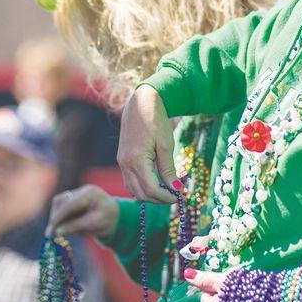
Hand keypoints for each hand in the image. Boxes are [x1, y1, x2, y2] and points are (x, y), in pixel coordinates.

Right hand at [47, 186, 119, 239]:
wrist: (116, 217)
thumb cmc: (108, 219)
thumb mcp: (94, 224)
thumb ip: (75, 226)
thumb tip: (57, 231)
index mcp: (89, 193)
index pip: (68, 204)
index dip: (58, 217)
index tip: (51, 231)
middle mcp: (81, 191)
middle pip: (60, 202)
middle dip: (56, 218)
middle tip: (52, 234)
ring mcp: (76, 194)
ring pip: (59, 204)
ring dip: (58, 218)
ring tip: (64, 231)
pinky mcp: (73, 200)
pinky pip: (62, 209)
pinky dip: (62, 219)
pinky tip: (68, 227)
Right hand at [117, 85, 178, 203]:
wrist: (141, 102)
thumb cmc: (156, 120)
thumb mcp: (166, 144)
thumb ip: (168, 169)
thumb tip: (175, 189)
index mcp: (136, 159)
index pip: (150, 189)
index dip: (166, 197)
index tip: (180, 196)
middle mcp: (125, 164)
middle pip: (141, 194)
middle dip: (159, 199)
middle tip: (175, 196)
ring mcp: (121, 162)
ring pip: (133, 190)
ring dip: (150, 195)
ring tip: (167, 190)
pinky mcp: (122, 159)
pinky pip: (130, 181)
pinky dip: (142, 187)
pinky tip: (156, 182)